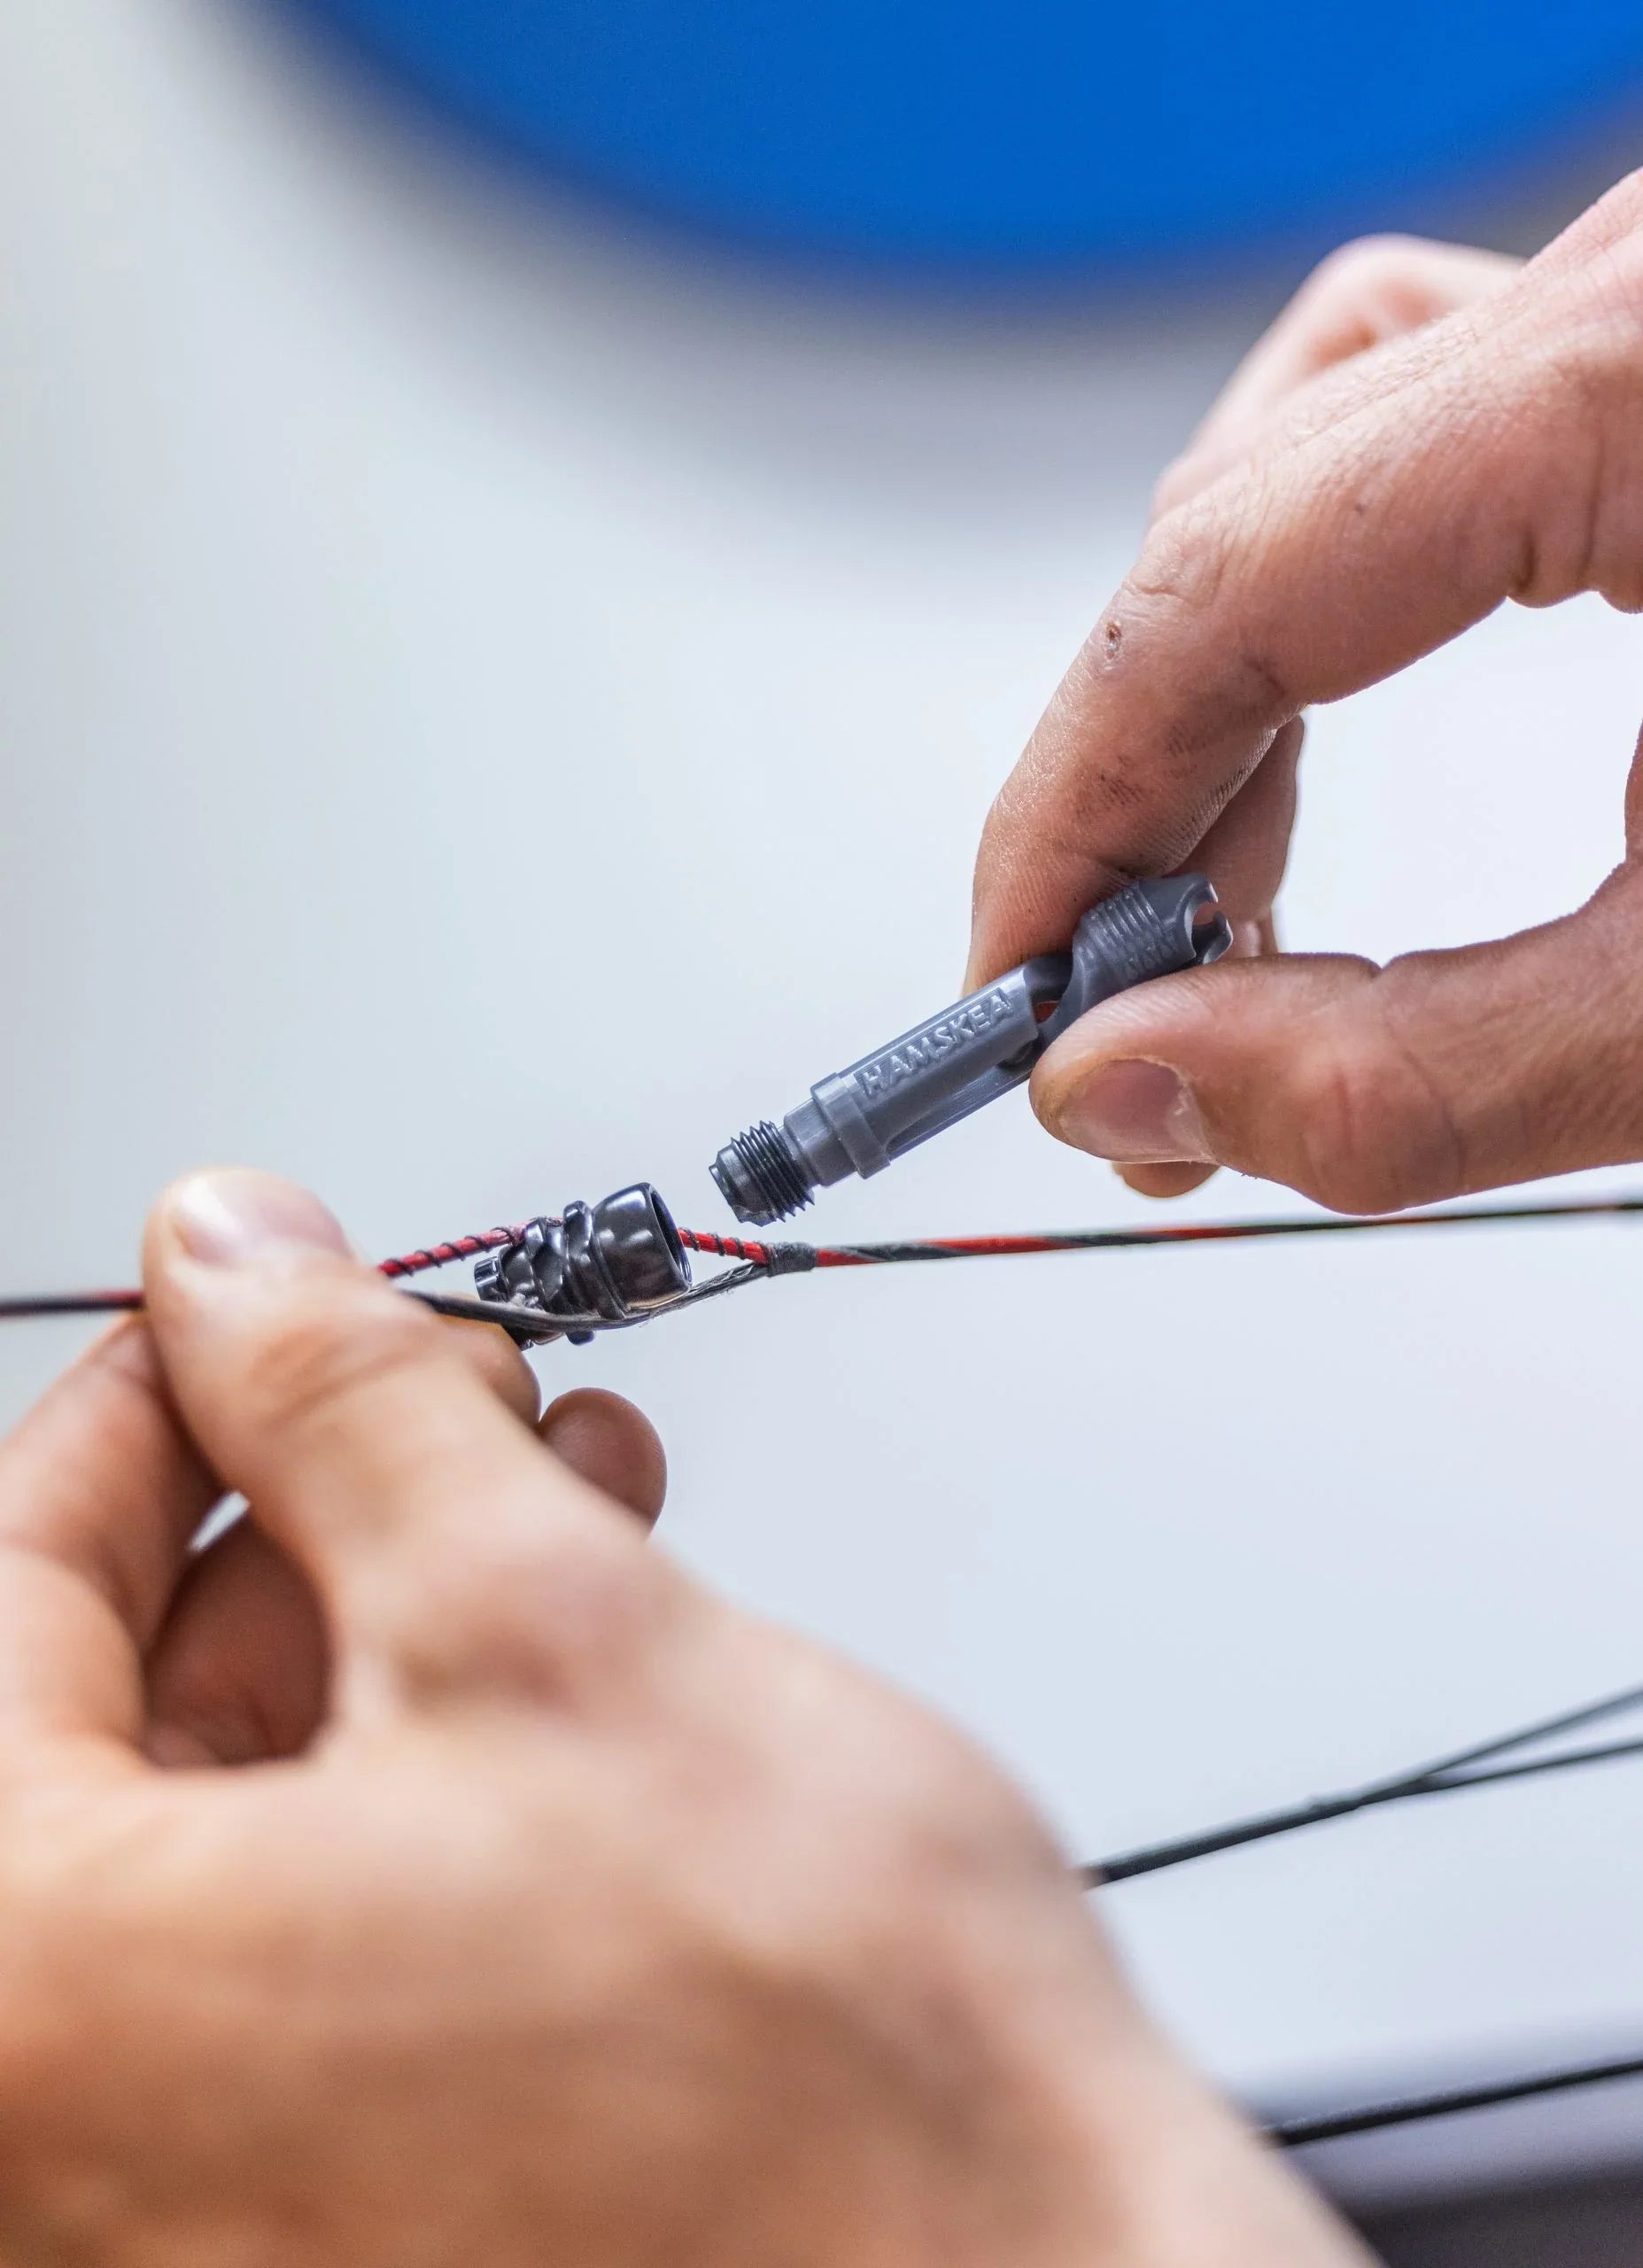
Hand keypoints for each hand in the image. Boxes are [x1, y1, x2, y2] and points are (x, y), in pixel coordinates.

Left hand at [0, 1169, 1364, 2266]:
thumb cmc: (827, 2079)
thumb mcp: (548, 1621)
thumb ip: (341, 1406)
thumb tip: (232, 1262)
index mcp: (43, 2002)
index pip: (6, 1589)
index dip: (150, 1398)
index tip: (238, 1308)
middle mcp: (81, 2142)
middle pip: (115, 1707)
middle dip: (302, 1506)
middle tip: (424, 1389)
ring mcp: (200, 2198)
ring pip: (236, 1812)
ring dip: (383, 1616)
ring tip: (531, 1490)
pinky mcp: (331, 2216)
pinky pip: (311, 1936)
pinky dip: (415, 1768)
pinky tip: (550, 1651)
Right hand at [970, 178, 1642, 1212]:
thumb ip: (1411, 1077)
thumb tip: (1143, 1090)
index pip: (1215, 591)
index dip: (1064, 814)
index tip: (1016, 996)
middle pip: (1241, 516)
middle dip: (1140, 792)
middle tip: (1127, 1024)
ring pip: (1316, 444)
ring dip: (1225, 682)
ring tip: (1220, 898)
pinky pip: (1427, 416)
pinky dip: (1338, 586)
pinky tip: (1345, 725)